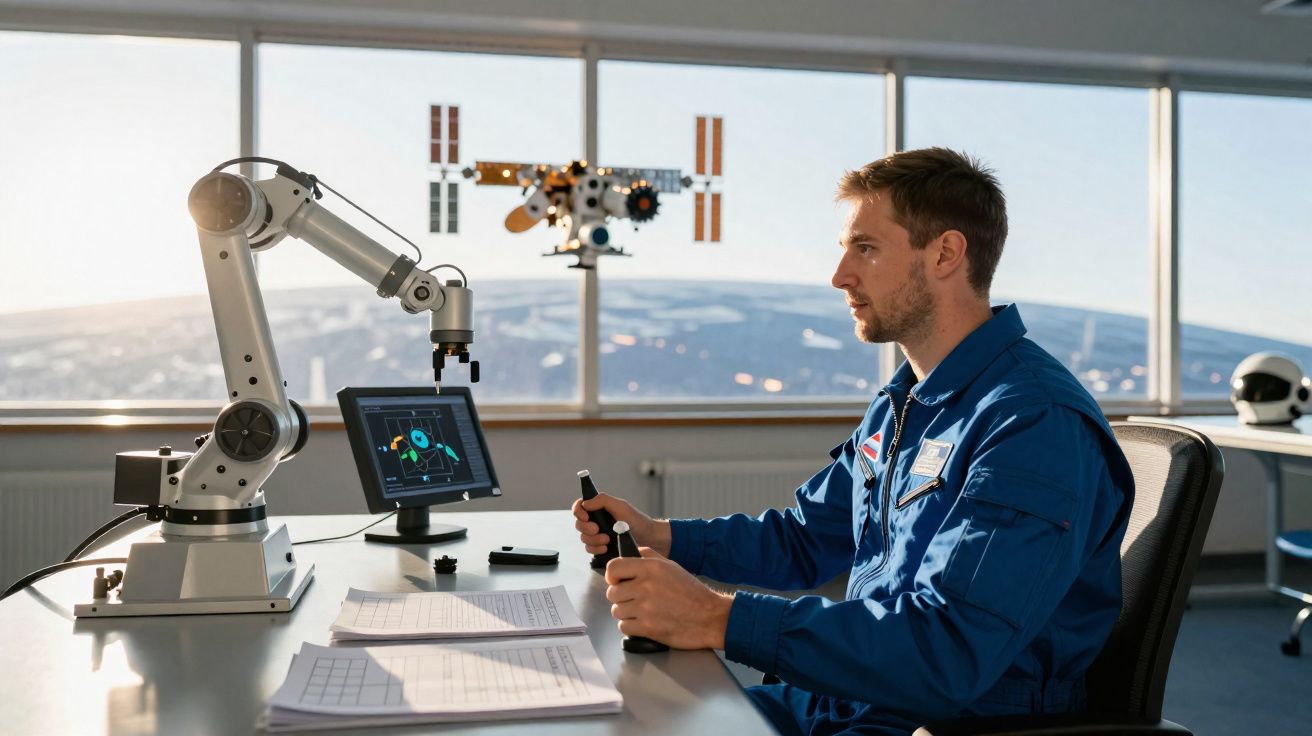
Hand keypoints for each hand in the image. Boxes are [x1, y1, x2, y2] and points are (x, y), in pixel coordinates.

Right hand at [572, 492, 670, 556]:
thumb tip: (585, 503)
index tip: (586, 516)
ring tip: (607, 540)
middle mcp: (596, 521)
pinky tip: (606, 548)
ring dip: (593, 540)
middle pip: (579, 524)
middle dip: (586, 528)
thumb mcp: (621, 506)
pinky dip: (596, 549)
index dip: (578, 511)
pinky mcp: (601, 548)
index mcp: (599, 508)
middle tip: (597, 529)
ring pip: (584, 538)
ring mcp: (598, 535)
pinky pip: (590, 550)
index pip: (579, 506)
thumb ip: (603, 500)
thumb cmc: (637, 520)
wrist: (649, 539)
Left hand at [605, 547, 732, 649]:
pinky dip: (631, 627)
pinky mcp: (647, 627)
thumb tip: (632, 551)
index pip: (614, 568)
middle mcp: (646, 586)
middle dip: (621, 598)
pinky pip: (624, 627)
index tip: (616, 581)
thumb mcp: (672, 566)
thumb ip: (649, 557)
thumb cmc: (692, 593)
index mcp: (650, 568)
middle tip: (634, 600)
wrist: (710, 617)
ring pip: (617, 611)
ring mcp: (646, 607)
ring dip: (626, 613)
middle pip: (612, 593)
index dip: (612, 576)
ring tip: (642, 612)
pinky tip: (644, 622)